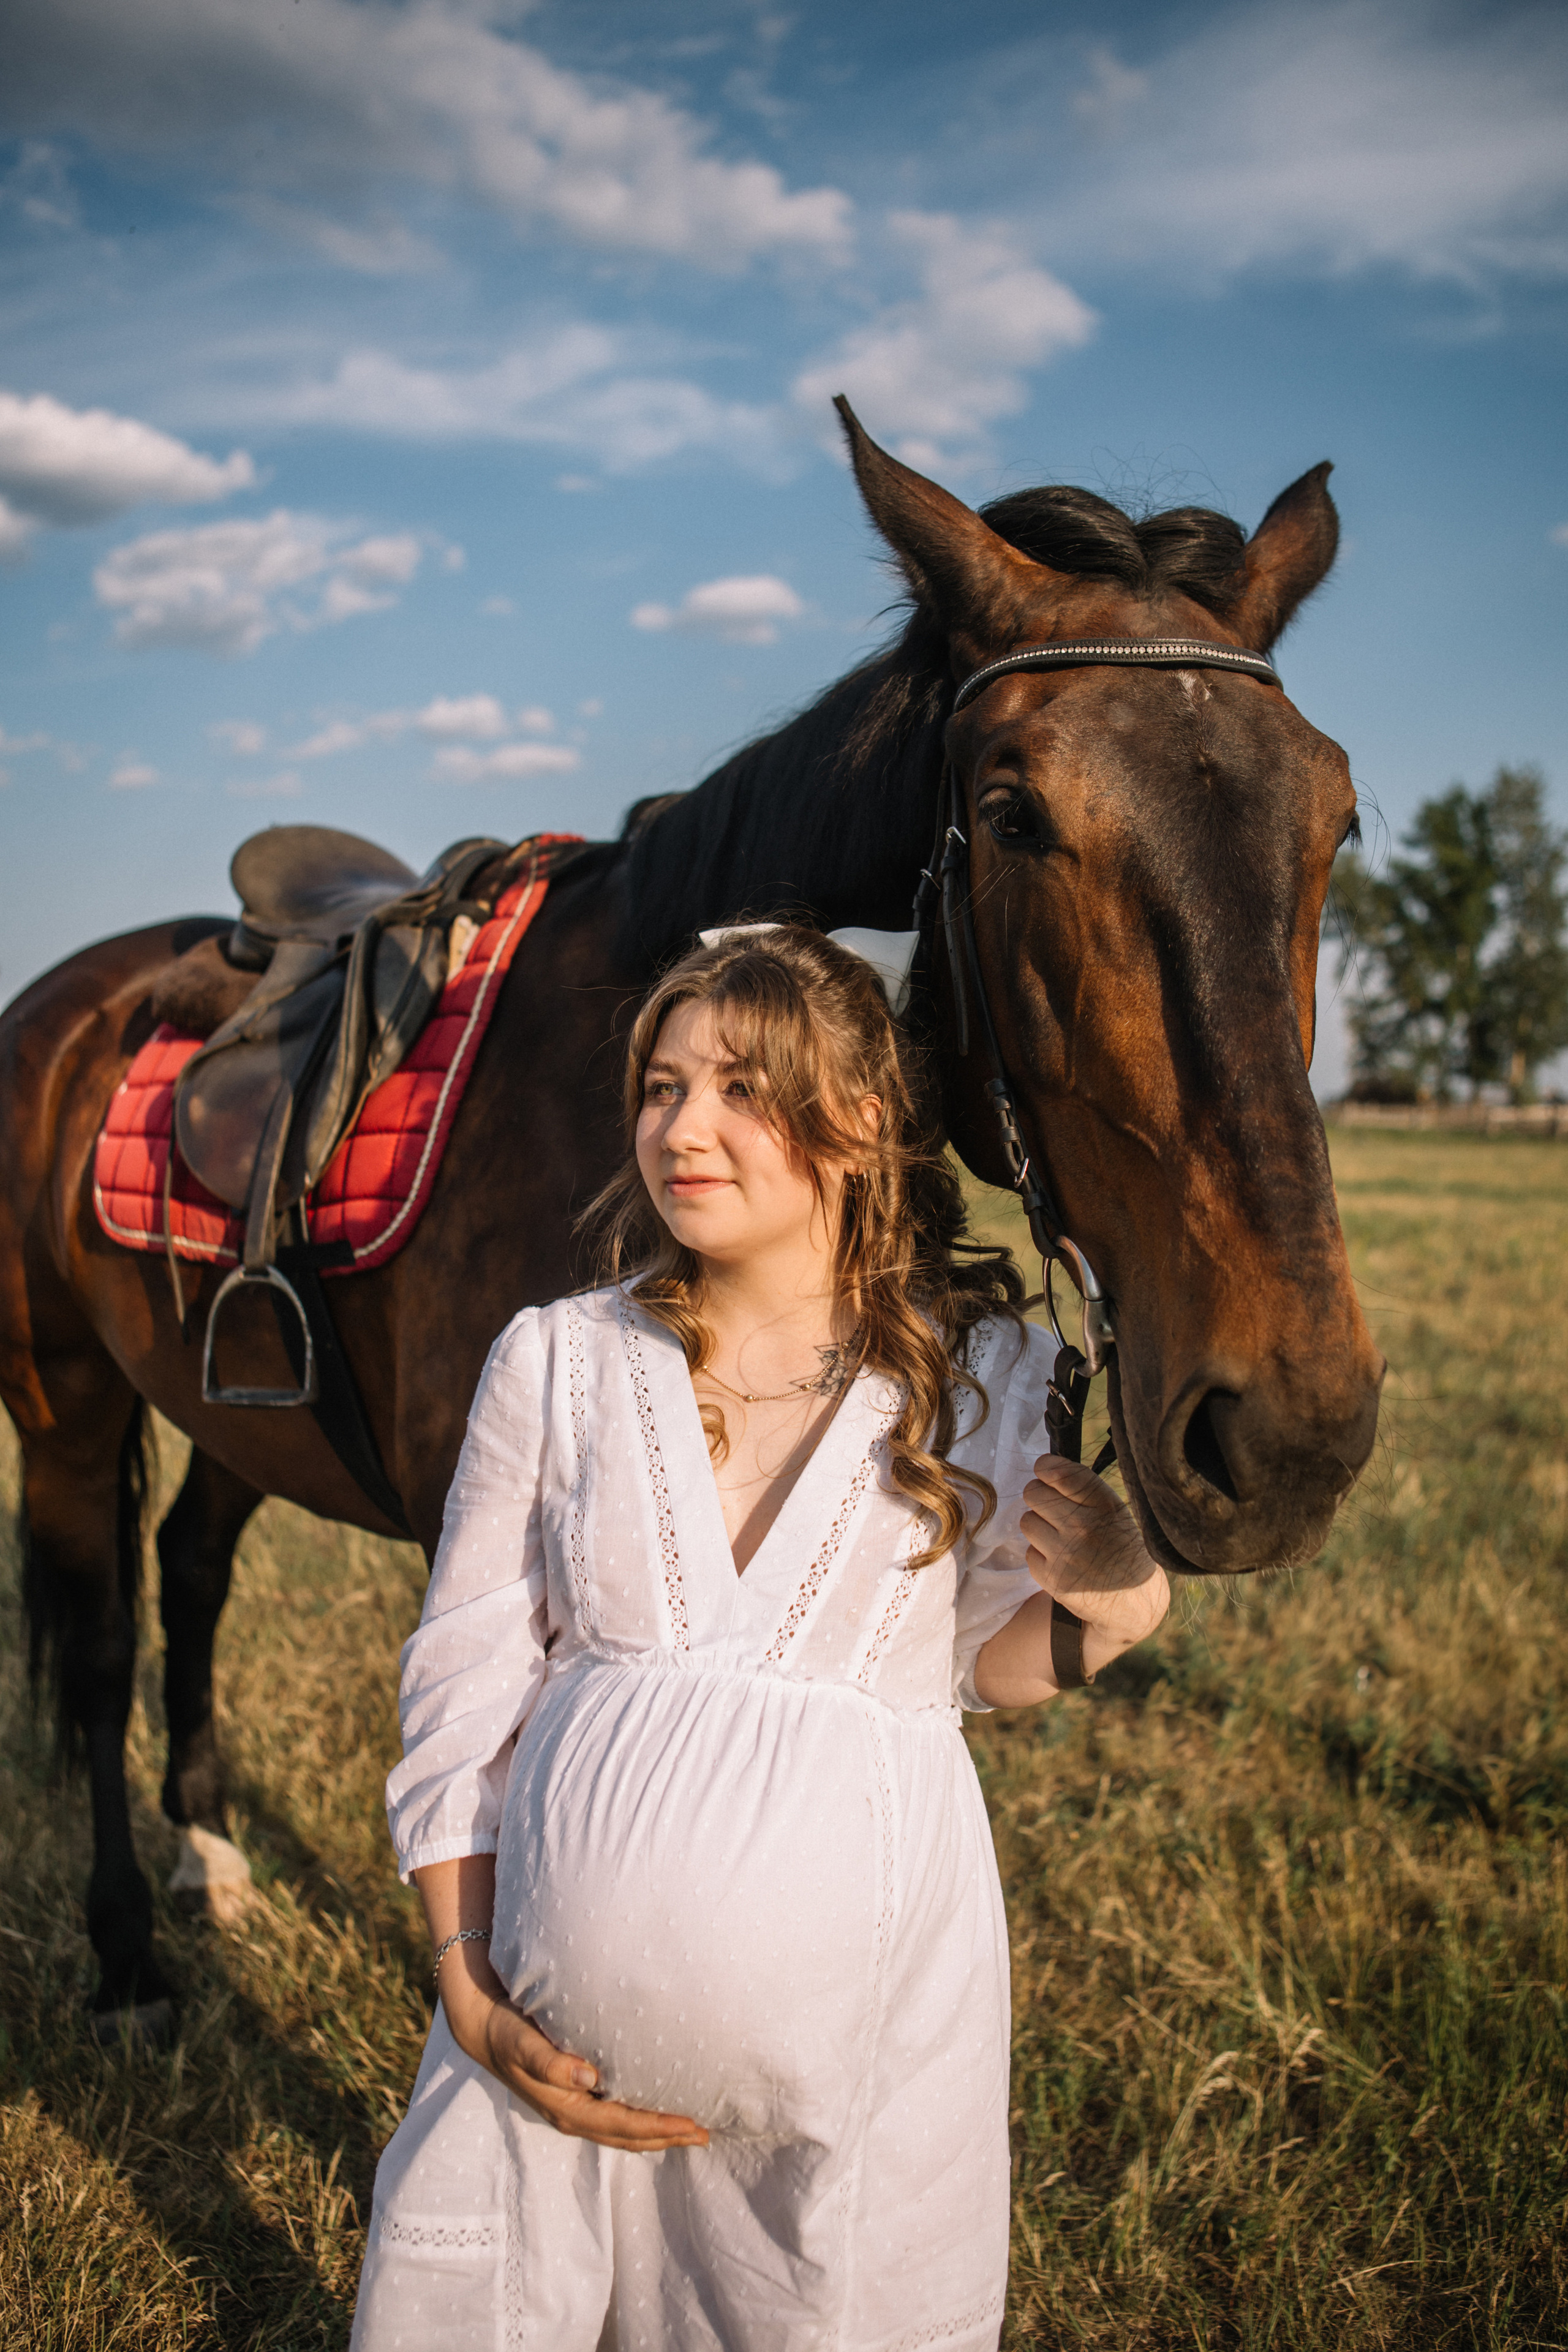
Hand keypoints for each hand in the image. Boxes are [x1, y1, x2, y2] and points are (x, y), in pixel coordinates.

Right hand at [440, 1938, 708, 2152]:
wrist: (482, 2025)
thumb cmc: (506, 2030)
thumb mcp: (523, 2043)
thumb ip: (551, 2061)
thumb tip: (589, 2078)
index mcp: (566, 2108)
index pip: (622, 2124)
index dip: (657, 2128)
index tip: (690, 2126)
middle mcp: (572, 2114)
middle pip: (627, 2136)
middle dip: (666, 2138)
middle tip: (706, 2135)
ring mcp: (572, 2108)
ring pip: (622, 2131)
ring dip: (656, 2134)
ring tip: (691, 2132)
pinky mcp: (572, 2095)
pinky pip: (614, 2116)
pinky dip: (639, 2121)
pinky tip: (655, 2111)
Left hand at [1021, 1454, 1168, 1672]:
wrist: (1133, 1601)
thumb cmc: (1120, 1547)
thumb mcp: (1115, 1511)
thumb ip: (1084, 1490)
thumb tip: (1044, 1468)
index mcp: (1104, 1506)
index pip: (1060, 1473)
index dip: (1045, 1467)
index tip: (1044, 1470)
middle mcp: (1083, 1527)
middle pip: (1033, 1493)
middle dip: (1039, 1497)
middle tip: (1052, 1508)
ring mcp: (1066, 1554)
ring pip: (1027, 1521)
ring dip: (1039, 1526)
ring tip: (1059, 1537)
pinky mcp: (1052, 1578)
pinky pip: (1029, 1552)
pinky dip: (1041, 1555)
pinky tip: (1061, 1560)